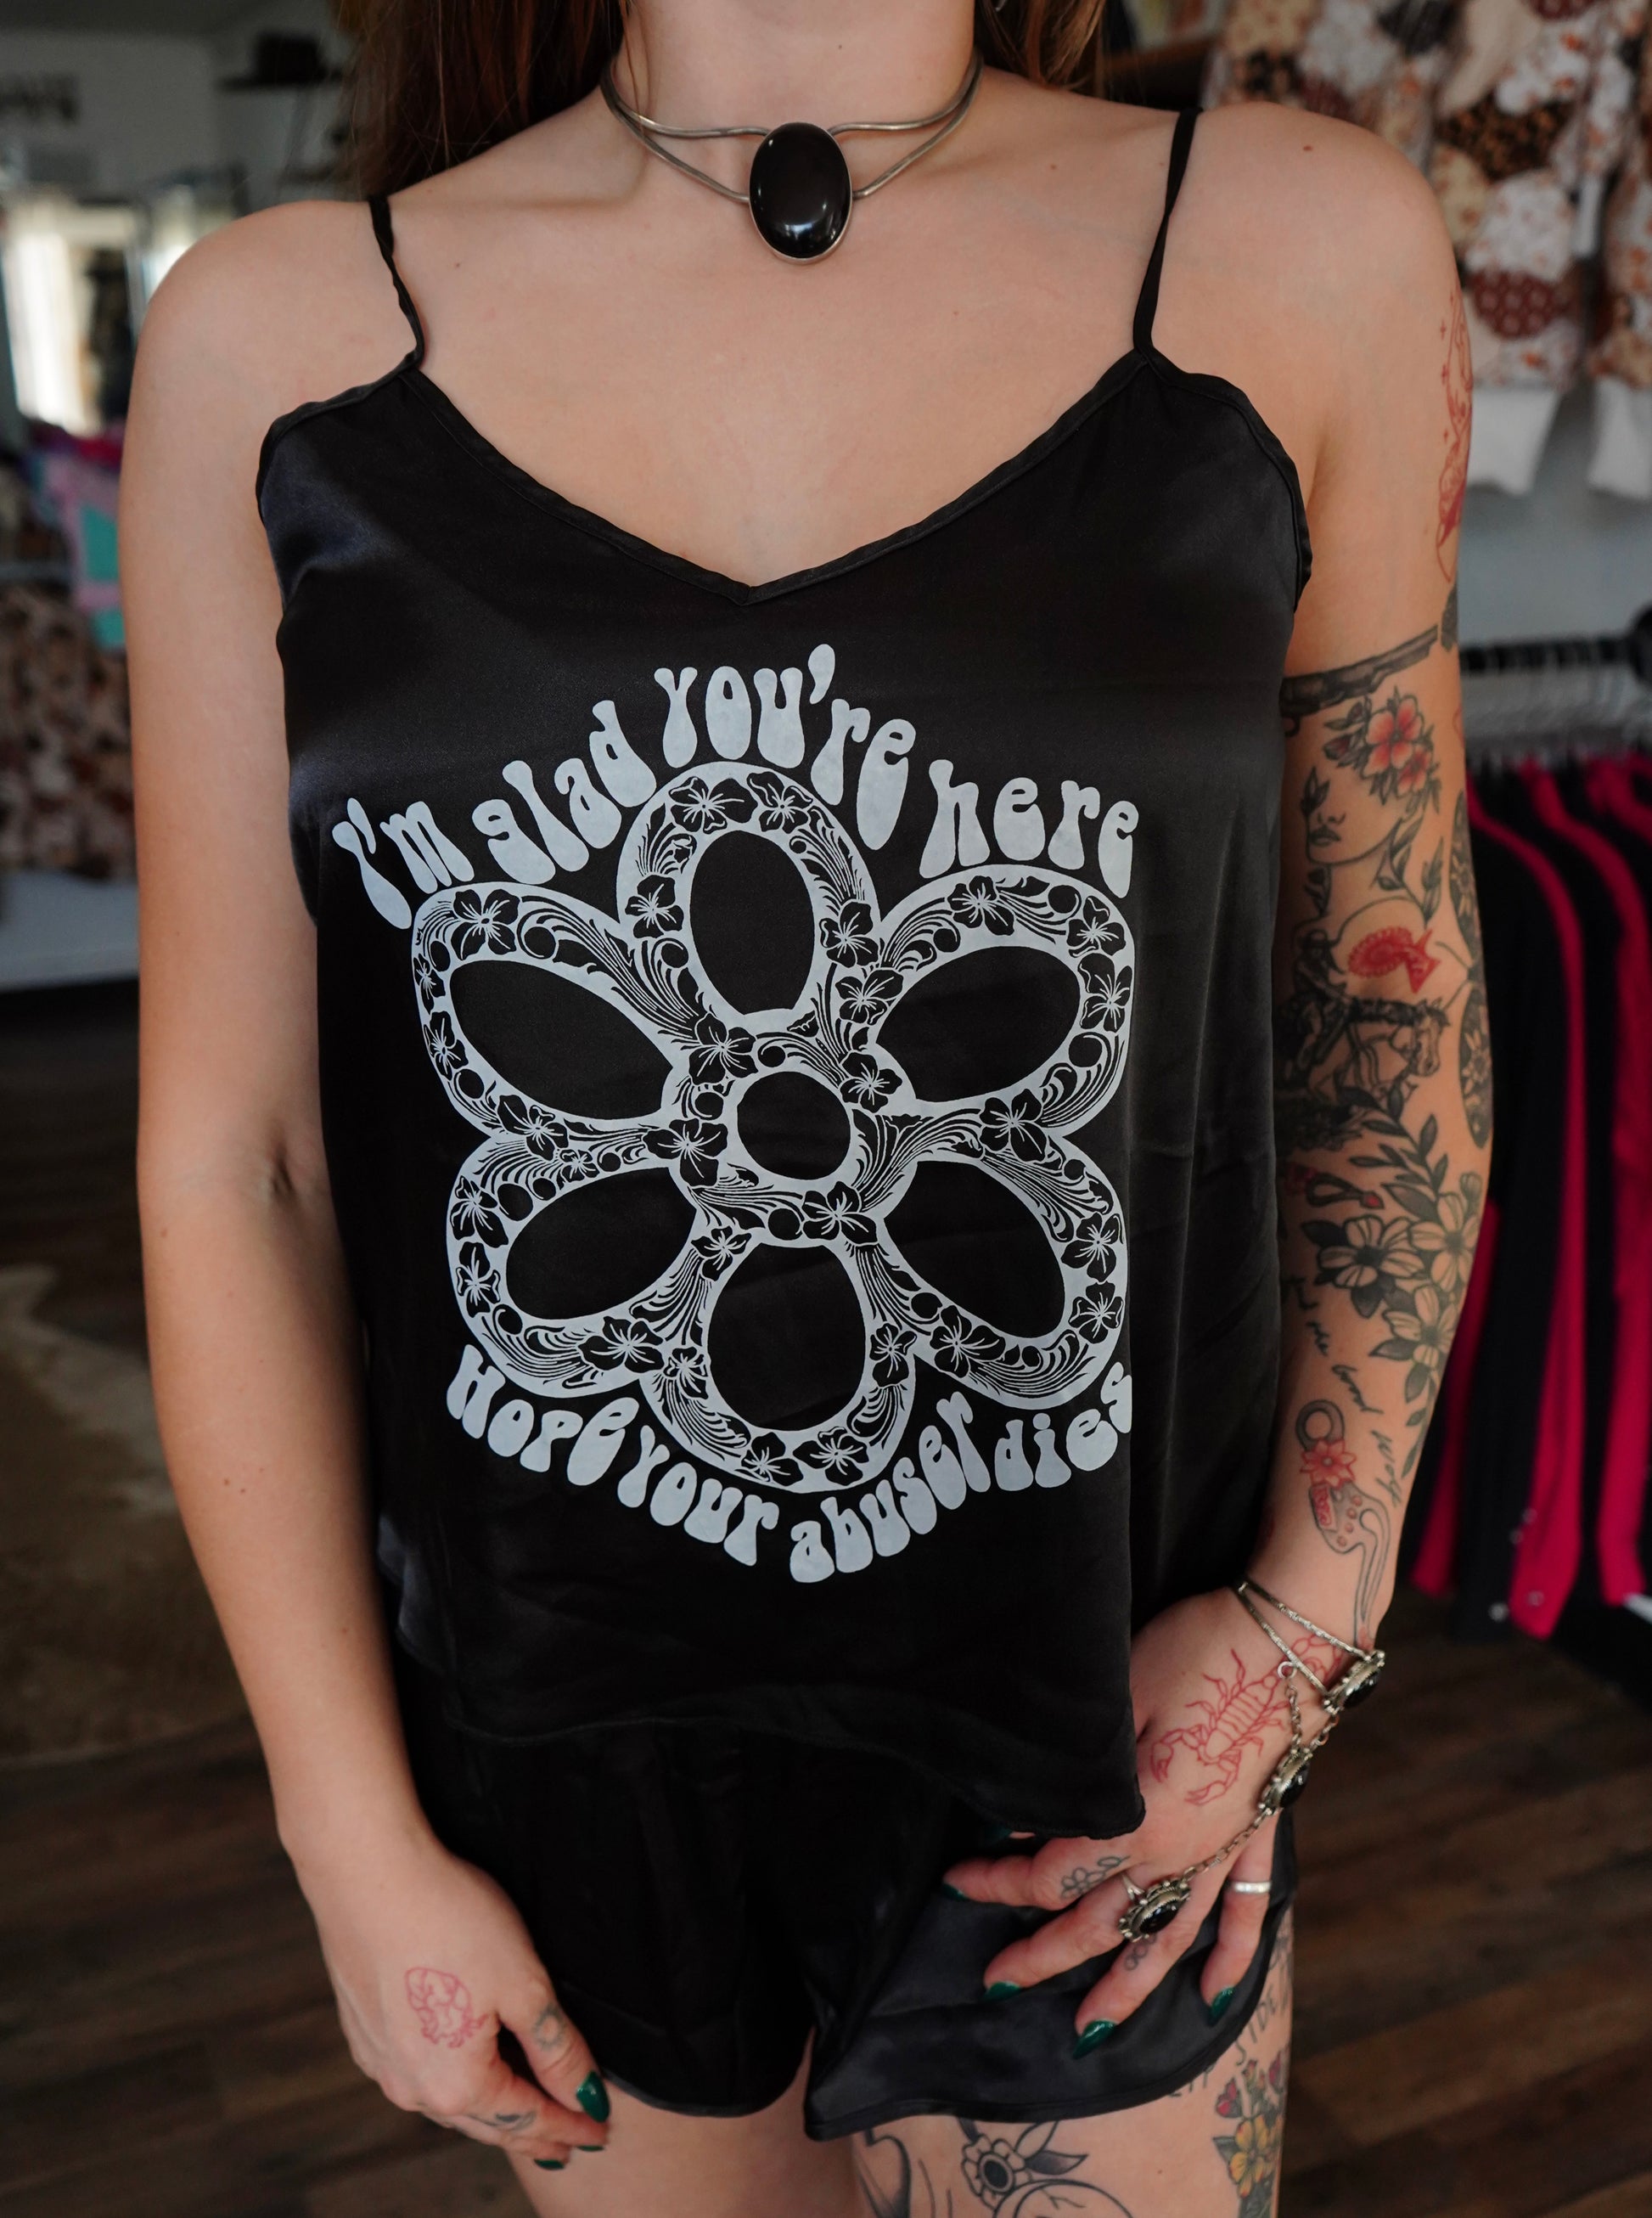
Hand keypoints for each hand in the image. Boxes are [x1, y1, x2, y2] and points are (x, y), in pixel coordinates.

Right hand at [294, 1824, 610, 2168]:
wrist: (367, 1874)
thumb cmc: (451, 1920)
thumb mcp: (524, 1983)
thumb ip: (555, 2047)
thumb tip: (584, 2093)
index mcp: (458, 2085)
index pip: (528, 2118)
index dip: (569, 2124)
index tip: (600, 2131)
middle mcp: (413, 2089)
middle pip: (487, 2123)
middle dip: (532, 2132)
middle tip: (567, 2141)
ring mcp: (381, 2063)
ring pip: (448, 2102)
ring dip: (490, 2112)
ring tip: (520, 2118)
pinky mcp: (364, 2031)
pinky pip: (418, 2073)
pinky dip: (451, 2081)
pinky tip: (459, 2075)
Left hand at [943, 1589, 1320, 2044]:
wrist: (1290, 1640)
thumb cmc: (1195, 1653)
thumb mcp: (1119, 1701)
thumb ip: (1075, 1776)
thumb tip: (1024, 1826)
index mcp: (1136, 1823)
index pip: (1050, 1877)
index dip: (996, 1885)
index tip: (955, 1881)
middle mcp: (1177, 1855)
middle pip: (1099, 1926)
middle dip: (1044, 1958)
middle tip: (997, 1982)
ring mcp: (1221, 1851)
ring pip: (1167, 1940)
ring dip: (1127, 1990)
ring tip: (1090, 2031)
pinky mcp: (1254, 1833)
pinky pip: (1246, 1911)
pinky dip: (1233, 1958)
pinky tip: (1217, 1997)